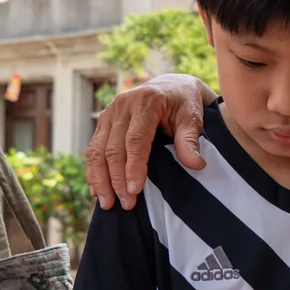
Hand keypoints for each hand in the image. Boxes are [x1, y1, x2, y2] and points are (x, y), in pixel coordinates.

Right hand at [85, 73, 213, 209]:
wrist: (172, 86)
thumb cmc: (185, 104)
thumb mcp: (193, 117)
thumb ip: (191, 140)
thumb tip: (196, 164)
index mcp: (147, 101)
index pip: (136, 139)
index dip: (133, 166)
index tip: (134, 190)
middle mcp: (123, 104)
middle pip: (113, 148)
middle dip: (117, 179)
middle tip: (125, 204)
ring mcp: (110, 112)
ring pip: (98, 150)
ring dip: (100, 179)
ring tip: (107, 203)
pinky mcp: (104, 121)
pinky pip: (93, 148)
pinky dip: (93, 170)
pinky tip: (97, 190)